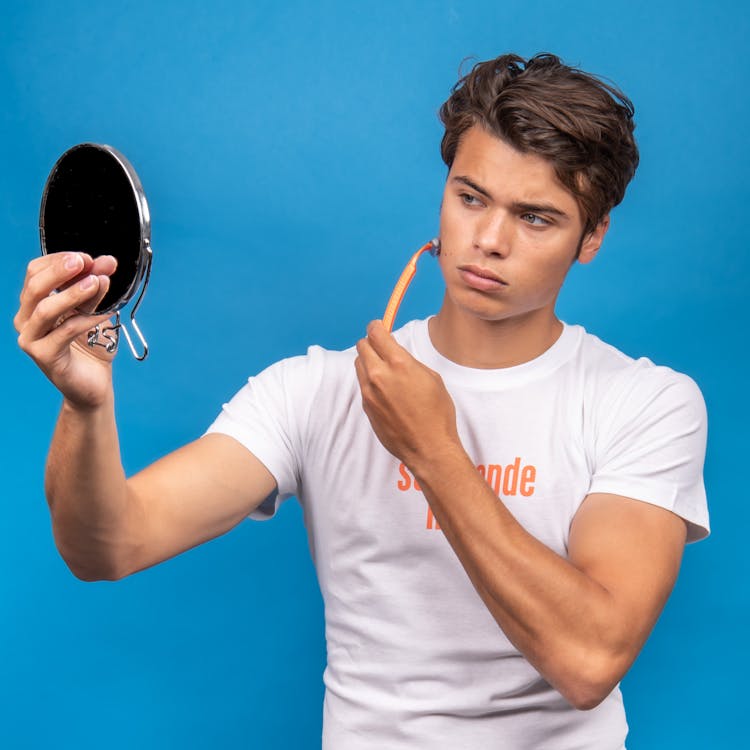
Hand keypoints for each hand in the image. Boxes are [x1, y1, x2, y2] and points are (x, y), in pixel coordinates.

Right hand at [15, 251, 118, 409]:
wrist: (93, 384)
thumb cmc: (90, 346)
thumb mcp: (94, 309)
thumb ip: (96, 286)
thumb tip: (106, 262)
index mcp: (33, 304)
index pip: (36, 272)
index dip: (60, 260)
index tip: (87, 257)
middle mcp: (26, 320)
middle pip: (35, 287)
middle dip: (62, 271)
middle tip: (87, 262)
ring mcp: (31, 339)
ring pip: (46, 308)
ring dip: (73, 292)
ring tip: (98, 283)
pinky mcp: (43, 356)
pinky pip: (65, 332)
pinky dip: (87, 319)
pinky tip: (105, 313)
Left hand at [354, 320, 460, 468]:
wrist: (428, 447)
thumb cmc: (437, 414)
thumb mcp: (431, 378)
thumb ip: (409, 361)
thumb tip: (396, 354)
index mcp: (399, 364)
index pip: (376, 333)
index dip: (377, 327)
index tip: (379, 327)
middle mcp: (379, 375)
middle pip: (362, 346)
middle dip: (371, 343)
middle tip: (381, 346)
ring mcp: (369, 392)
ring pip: (359, 364)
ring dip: (368, 361)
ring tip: (384, 369)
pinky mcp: (366, 406)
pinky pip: (362, 384)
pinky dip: (370, 380)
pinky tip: (385, 389)